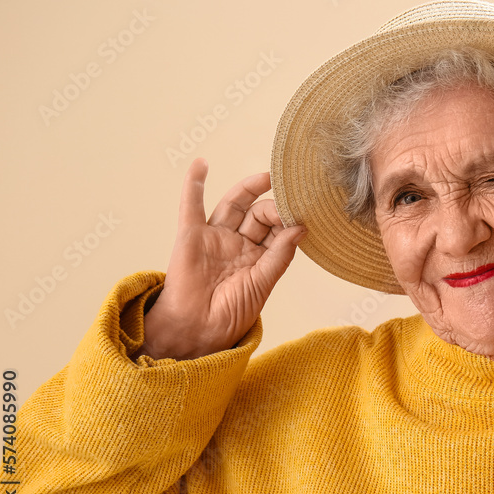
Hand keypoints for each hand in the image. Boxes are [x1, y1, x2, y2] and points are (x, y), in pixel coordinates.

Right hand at [135, 158, 305, 359]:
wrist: (198, 330)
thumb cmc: (232, 313)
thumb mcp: (263, 283)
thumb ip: (280, 254)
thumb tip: (300, 227)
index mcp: (258, 257)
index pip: (278, 230)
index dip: (289, 221)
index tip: (302, 217)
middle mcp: (238, 244)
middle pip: (259, 215)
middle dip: (274, 208)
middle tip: (288, 203)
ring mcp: (215, 238)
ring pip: (234, 205)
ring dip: (249, 188)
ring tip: (268, 176)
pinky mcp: (191, 235)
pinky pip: (191, 205)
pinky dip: (194, 183)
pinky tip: (201, 164)